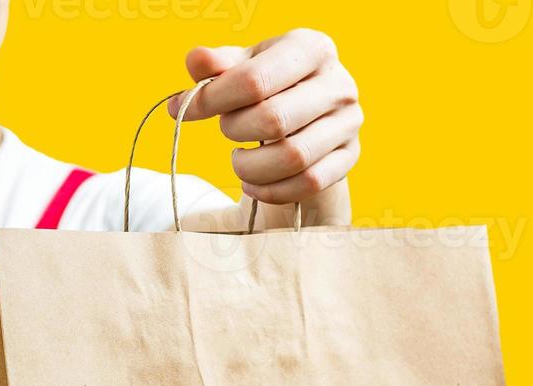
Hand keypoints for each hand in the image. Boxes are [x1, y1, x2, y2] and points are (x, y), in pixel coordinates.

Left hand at [168, 29, 361, 218]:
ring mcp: (348, 123)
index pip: (254, 79)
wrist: (311, 114)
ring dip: (251, 166)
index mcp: (311, 48)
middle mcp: (338, 83)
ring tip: (238, 160)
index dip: (212, 99)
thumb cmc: (272, 84)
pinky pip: (307, 183)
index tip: (183, 109)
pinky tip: (252, 183)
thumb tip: (196, 62)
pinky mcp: (349, 157)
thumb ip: (219, 64)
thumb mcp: (245, 66)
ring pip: (293, 157)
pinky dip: (271, 190)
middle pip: (274, 119)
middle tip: (225, 130)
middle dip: (235, 130)